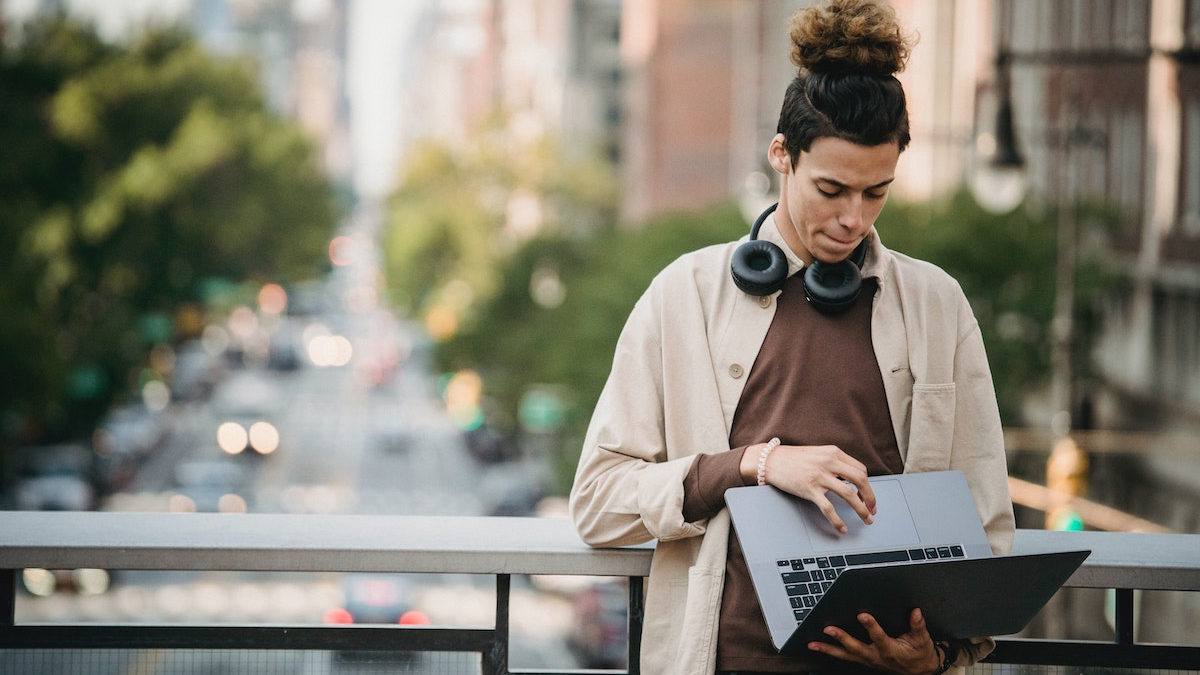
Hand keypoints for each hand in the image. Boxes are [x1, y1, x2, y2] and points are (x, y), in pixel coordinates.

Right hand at [744, 442, 875, 532]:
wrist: (770, 460)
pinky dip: (838, 520)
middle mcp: (829, 462)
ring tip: (866, 519)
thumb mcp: (818, 454)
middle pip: (860, 480)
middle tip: (873, 509)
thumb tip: (851, 480)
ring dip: (861, 509)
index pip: (860, 469)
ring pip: (849, 494)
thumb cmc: (793, 459)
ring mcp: (819, 476)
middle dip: (870, 497)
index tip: (868, 496)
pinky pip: (829, 507)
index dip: (868, 485)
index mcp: (833, 453)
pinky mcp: (809, 489)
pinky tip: (842, 528)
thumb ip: (834, 463)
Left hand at [807, 608, 942, 674]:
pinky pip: (845, 657)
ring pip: (845, 655)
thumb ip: (918, 626)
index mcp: (890, 650)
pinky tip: (818, 646)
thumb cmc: (919, 654)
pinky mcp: (864, 660)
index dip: (871, 626)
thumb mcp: (923, 640)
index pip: (879, 637)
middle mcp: (876, 656)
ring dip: (828, 649)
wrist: (919, 671)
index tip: (862, 615)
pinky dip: (831, 652)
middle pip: (856, 647)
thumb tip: (915, 612)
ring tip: (813, 644)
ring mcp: (868, 659)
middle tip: (828, 628)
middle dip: (841, 638)